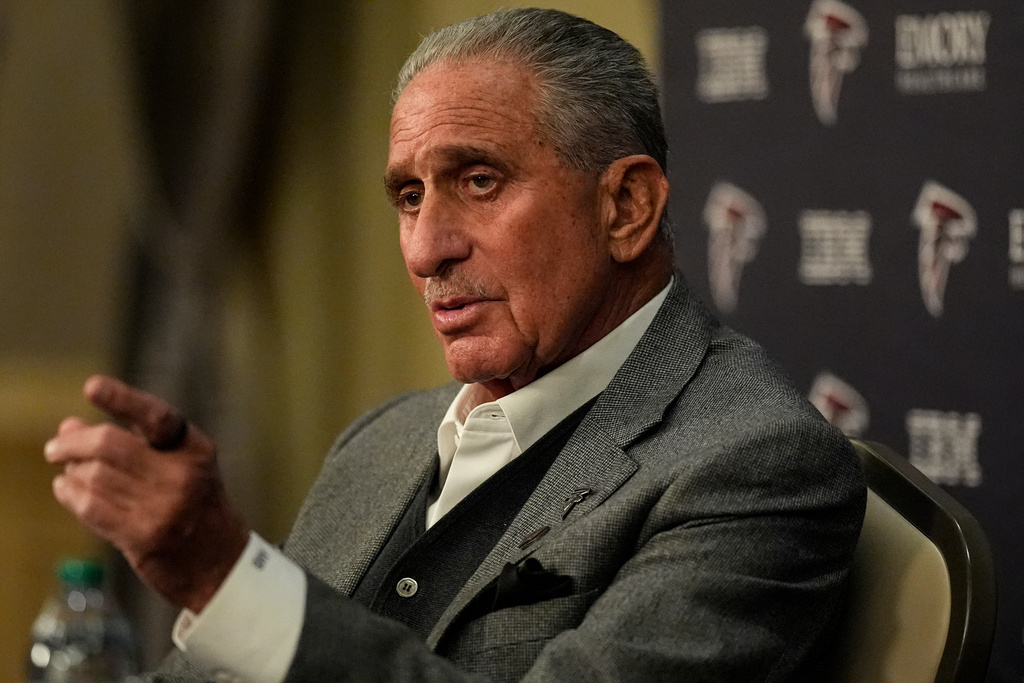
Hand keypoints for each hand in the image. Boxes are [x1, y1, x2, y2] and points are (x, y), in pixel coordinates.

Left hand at [45, 375, 248, 612]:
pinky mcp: (143, 537)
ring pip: (95, 476)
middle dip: (74, 443)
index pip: (156, 416)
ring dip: (72, 471)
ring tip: (69, 472)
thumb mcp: (181, 465)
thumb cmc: (194, 507)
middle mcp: (183, 475)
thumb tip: (70, 426)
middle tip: (55, 447)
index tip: (92, 387)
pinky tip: (67, 488)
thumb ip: (132, 442)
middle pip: (111, 445)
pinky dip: (70, 494)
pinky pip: (90, 507)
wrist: (217, 562)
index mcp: (195, 449)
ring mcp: (163, 507)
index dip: (122, 399)